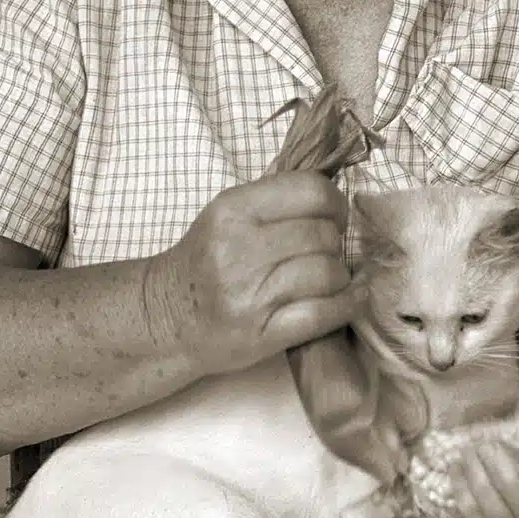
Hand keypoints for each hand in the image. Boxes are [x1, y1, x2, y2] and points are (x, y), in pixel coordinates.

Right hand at [145, 173, 356, 376]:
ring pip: (328, 272)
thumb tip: (329, 184)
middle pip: (323, 234)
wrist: (167, 316)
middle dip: (336, 242)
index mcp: (233, 210)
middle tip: (327, 251)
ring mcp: (251, 294)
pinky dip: (347, 305)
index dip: (335, 202)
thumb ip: (271, 198)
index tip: (335, 216)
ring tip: (330, 278)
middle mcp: (240, 248)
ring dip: (340, 276)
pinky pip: (324, 313)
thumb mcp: (225, 216)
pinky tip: (351, 299)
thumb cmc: (204, 262)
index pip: (310, 190)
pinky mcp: (263, 333)